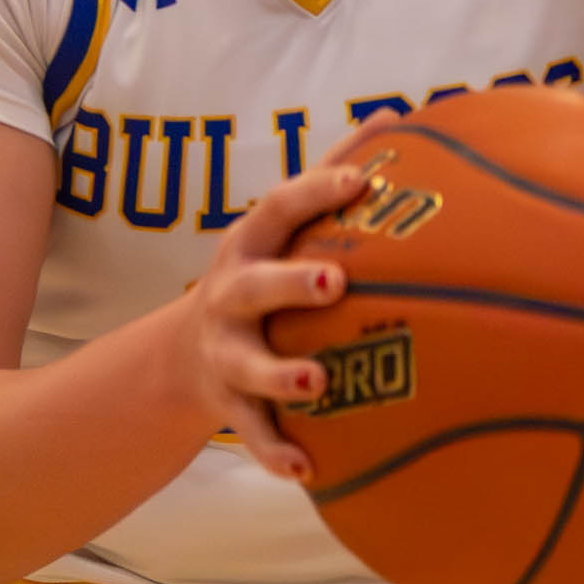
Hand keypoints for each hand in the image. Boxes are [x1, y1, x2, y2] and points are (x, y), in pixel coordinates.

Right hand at [177, 161, 369, 485]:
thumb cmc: (264, 270)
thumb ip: (337, 166)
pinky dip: (277, 452)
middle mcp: (231, 295)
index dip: (318, 190)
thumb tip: (399, 113)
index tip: (360, 180)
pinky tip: (307, 471)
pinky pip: (254, 432)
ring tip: (316, 383)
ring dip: (280, 373)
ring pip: (248, 366)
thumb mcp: (286, 222)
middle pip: (254, 286)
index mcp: (253, 244)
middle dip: (291, 282)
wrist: (185, 354)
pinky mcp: (229, 404)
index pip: (281, 207)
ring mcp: (227, 353)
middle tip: (335, 283)